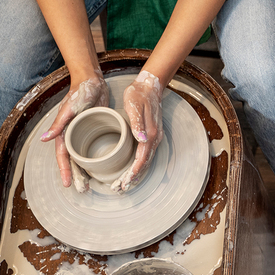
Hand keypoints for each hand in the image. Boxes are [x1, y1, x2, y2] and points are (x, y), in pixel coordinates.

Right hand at [40, 69, 109, 191]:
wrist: (92, 81)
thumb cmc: (79, 93)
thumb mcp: (69, 109)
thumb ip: (58, 124)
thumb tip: (44, 139)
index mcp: (64, 132)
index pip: (63, 156)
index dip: (65, 170)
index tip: (69, 184)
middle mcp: (72, 135)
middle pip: (73, 160)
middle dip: (76, 175)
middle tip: (83, 190)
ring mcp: (82, 134)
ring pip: (83, 156)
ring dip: (86, 170)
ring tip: (91, 184)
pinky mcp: (93, 130)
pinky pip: (92, 148)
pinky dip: (95, 158)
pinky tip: (102, 166)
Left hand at [112, 70, 164, 192]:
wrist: (150, 85)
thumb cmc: (139, 94)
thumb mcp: (134, 106)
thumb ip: (138, 124)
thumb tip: (141, 140)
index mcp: (150, 134)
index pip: (141, 159)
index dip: (132, 173)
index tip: (123, 182)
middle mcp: (154, 138)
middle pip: (144, 164)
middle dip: (132, 178)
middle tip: (119, 189)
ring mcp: (154, 138)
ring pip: (146, 161)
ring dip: (136, 174)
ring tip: (124, 184)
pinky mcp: (151, 136)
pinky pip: (146, 155)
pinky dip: (139, 166)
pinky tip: (132, 170)